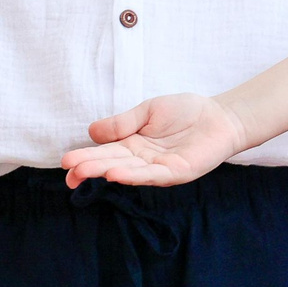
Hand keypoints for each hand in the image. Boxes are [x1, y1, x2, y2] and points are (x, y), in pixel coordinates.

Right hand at [61, 94, 247, 188]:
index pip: (105, 152)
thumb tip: (92, 131)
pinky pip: (152, 175)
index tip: (66, 163)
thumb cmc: (186, 112)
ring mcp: (158, 168)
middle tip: (69, 172)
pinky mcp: (176, 173)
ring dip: (105, 172)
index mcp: (133, 145)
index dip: (85, 157)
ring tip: (84, 173)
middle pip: (112, 163)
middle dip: (90, 168)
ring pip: (128, 171)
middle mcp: (142, 160)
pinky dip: (134, 176)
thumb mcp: (148, 110)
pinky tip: (116, 174)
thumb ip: (123, 122)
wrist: (221, 116)